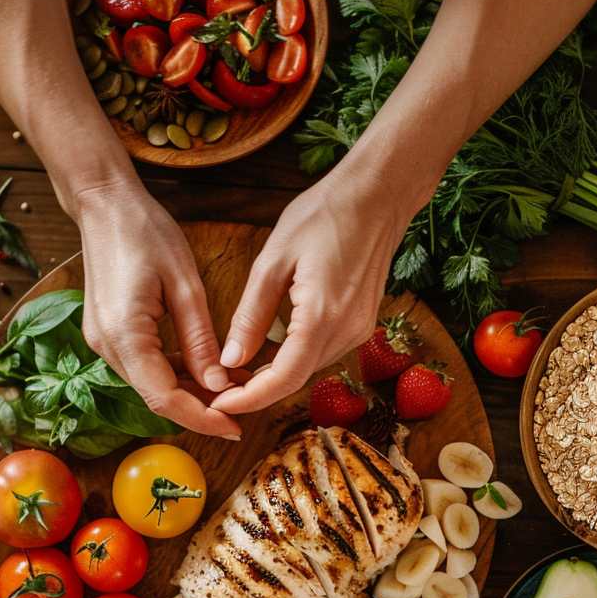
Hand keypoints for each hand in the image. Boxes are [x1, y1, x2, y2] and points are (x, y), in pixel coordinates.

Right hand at [71, 182, 240, 437]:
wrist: (103, 202)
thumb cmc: (144, 231)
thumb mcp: (184, 284)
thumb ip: (200, 339)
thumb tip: (218, 383)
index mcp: (124, 334)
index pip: (164, 398)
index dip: (201, 419)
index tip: (233, 428)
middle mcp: (106, 346)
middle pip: (156, 397)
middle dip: (199, 409)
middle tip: (240, 409)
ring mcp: (103, 341)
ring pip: (150, 385)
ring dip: (188, 392)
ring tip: (229, 388)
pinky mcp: (108, 334)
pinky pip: (144, 366)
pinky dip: (174, 373)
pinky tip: (203, 369)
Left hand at [210, 165, 410, 415]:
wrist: (379, 192)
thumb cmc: (324, 214)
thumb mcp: (272, 261)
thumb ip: (250, 316)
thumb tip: (229, 360)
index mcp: (322, 316)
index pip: (283, 379)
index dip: (248, 399)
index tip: (218, 405)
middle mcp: (347, 332)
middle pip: (295, 380)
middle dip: (255, 392)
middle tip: (217, 389)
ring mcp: (360, 331)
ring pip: (308, 369)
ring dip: (273, 377)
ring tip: (234, 373)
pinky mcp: (362, 325)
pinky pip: (320, 353)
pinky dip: (292, 359)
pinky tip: (267, 352)